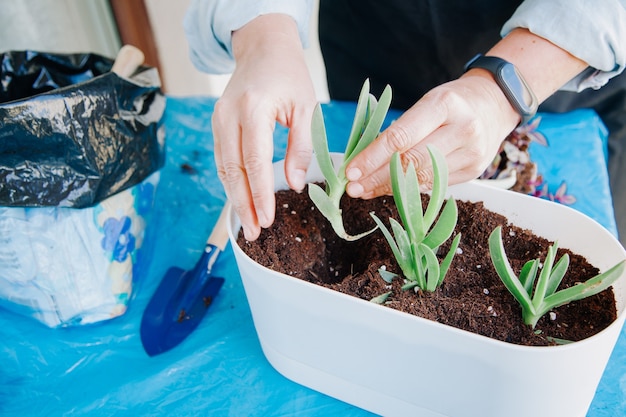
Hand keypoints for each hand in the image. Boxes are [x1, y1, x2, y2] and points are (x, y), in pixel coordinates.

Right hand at [211, 15, 316, 239]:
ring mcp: (218, 119)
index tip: (267, 220)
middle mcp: (228, 116)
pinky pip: (222, 159)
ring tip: (246, 224)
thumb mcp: (306, 108)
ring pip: (223, 168)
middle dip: (242, 205)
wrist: (263, 47)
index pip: (254, 162)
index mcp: (253, 109)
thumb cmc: (289, 75)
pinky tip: (241, 200)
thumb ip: (301, 147)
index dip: (259, 195)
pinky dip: (230, 183)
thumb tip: (295, 185)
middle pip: (232, 171)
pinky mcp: (217, 124)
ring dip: (234, 198)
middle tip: (252, 233)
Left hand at [344, 73, 519, 197]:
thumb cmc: (451, 103)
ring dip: (389, 188)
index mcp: (443, 104)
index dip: (372, 157)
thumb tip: (364, 161)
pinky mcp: (474, 170)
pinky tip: (390, 190)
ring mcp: (471, 152)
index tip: (350, 170)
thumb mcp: (426, 103)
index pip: (400, 137)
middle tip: (352, 188)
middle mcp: (461, 128)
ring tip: (365, 191)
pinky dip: (409, 189)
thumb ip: (399, 129)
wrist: (494, 104)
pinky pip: (434, 184)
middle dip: (376, 177)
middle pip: (410, 161)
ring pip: (422, 178)